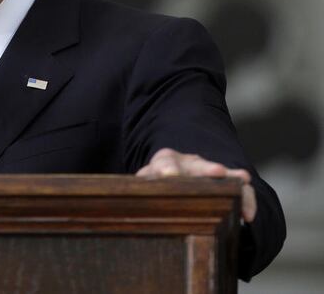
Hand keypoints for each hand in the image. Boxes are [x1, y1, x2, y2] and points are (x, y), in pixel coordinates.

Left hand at [136, 147, 256, 222]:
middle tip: (217, 172)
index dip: (167, 168)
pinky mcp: (225, 182)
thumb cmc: (156, 187)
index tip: (169, 174)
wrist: (174, 180)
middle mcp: (188, 163)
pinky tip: (248, 213)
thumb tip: (128, 201)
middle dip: (206, 168)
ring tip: (243, 181)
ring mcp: (209, 171)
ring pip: (222, 175)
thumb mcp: (144, 187)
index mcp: (164, 162)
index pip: (165, 163)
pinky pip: (237, 188)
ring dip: (231, 178)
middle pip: (197, 164)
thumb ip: (141, 190)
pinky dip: (245, 199)